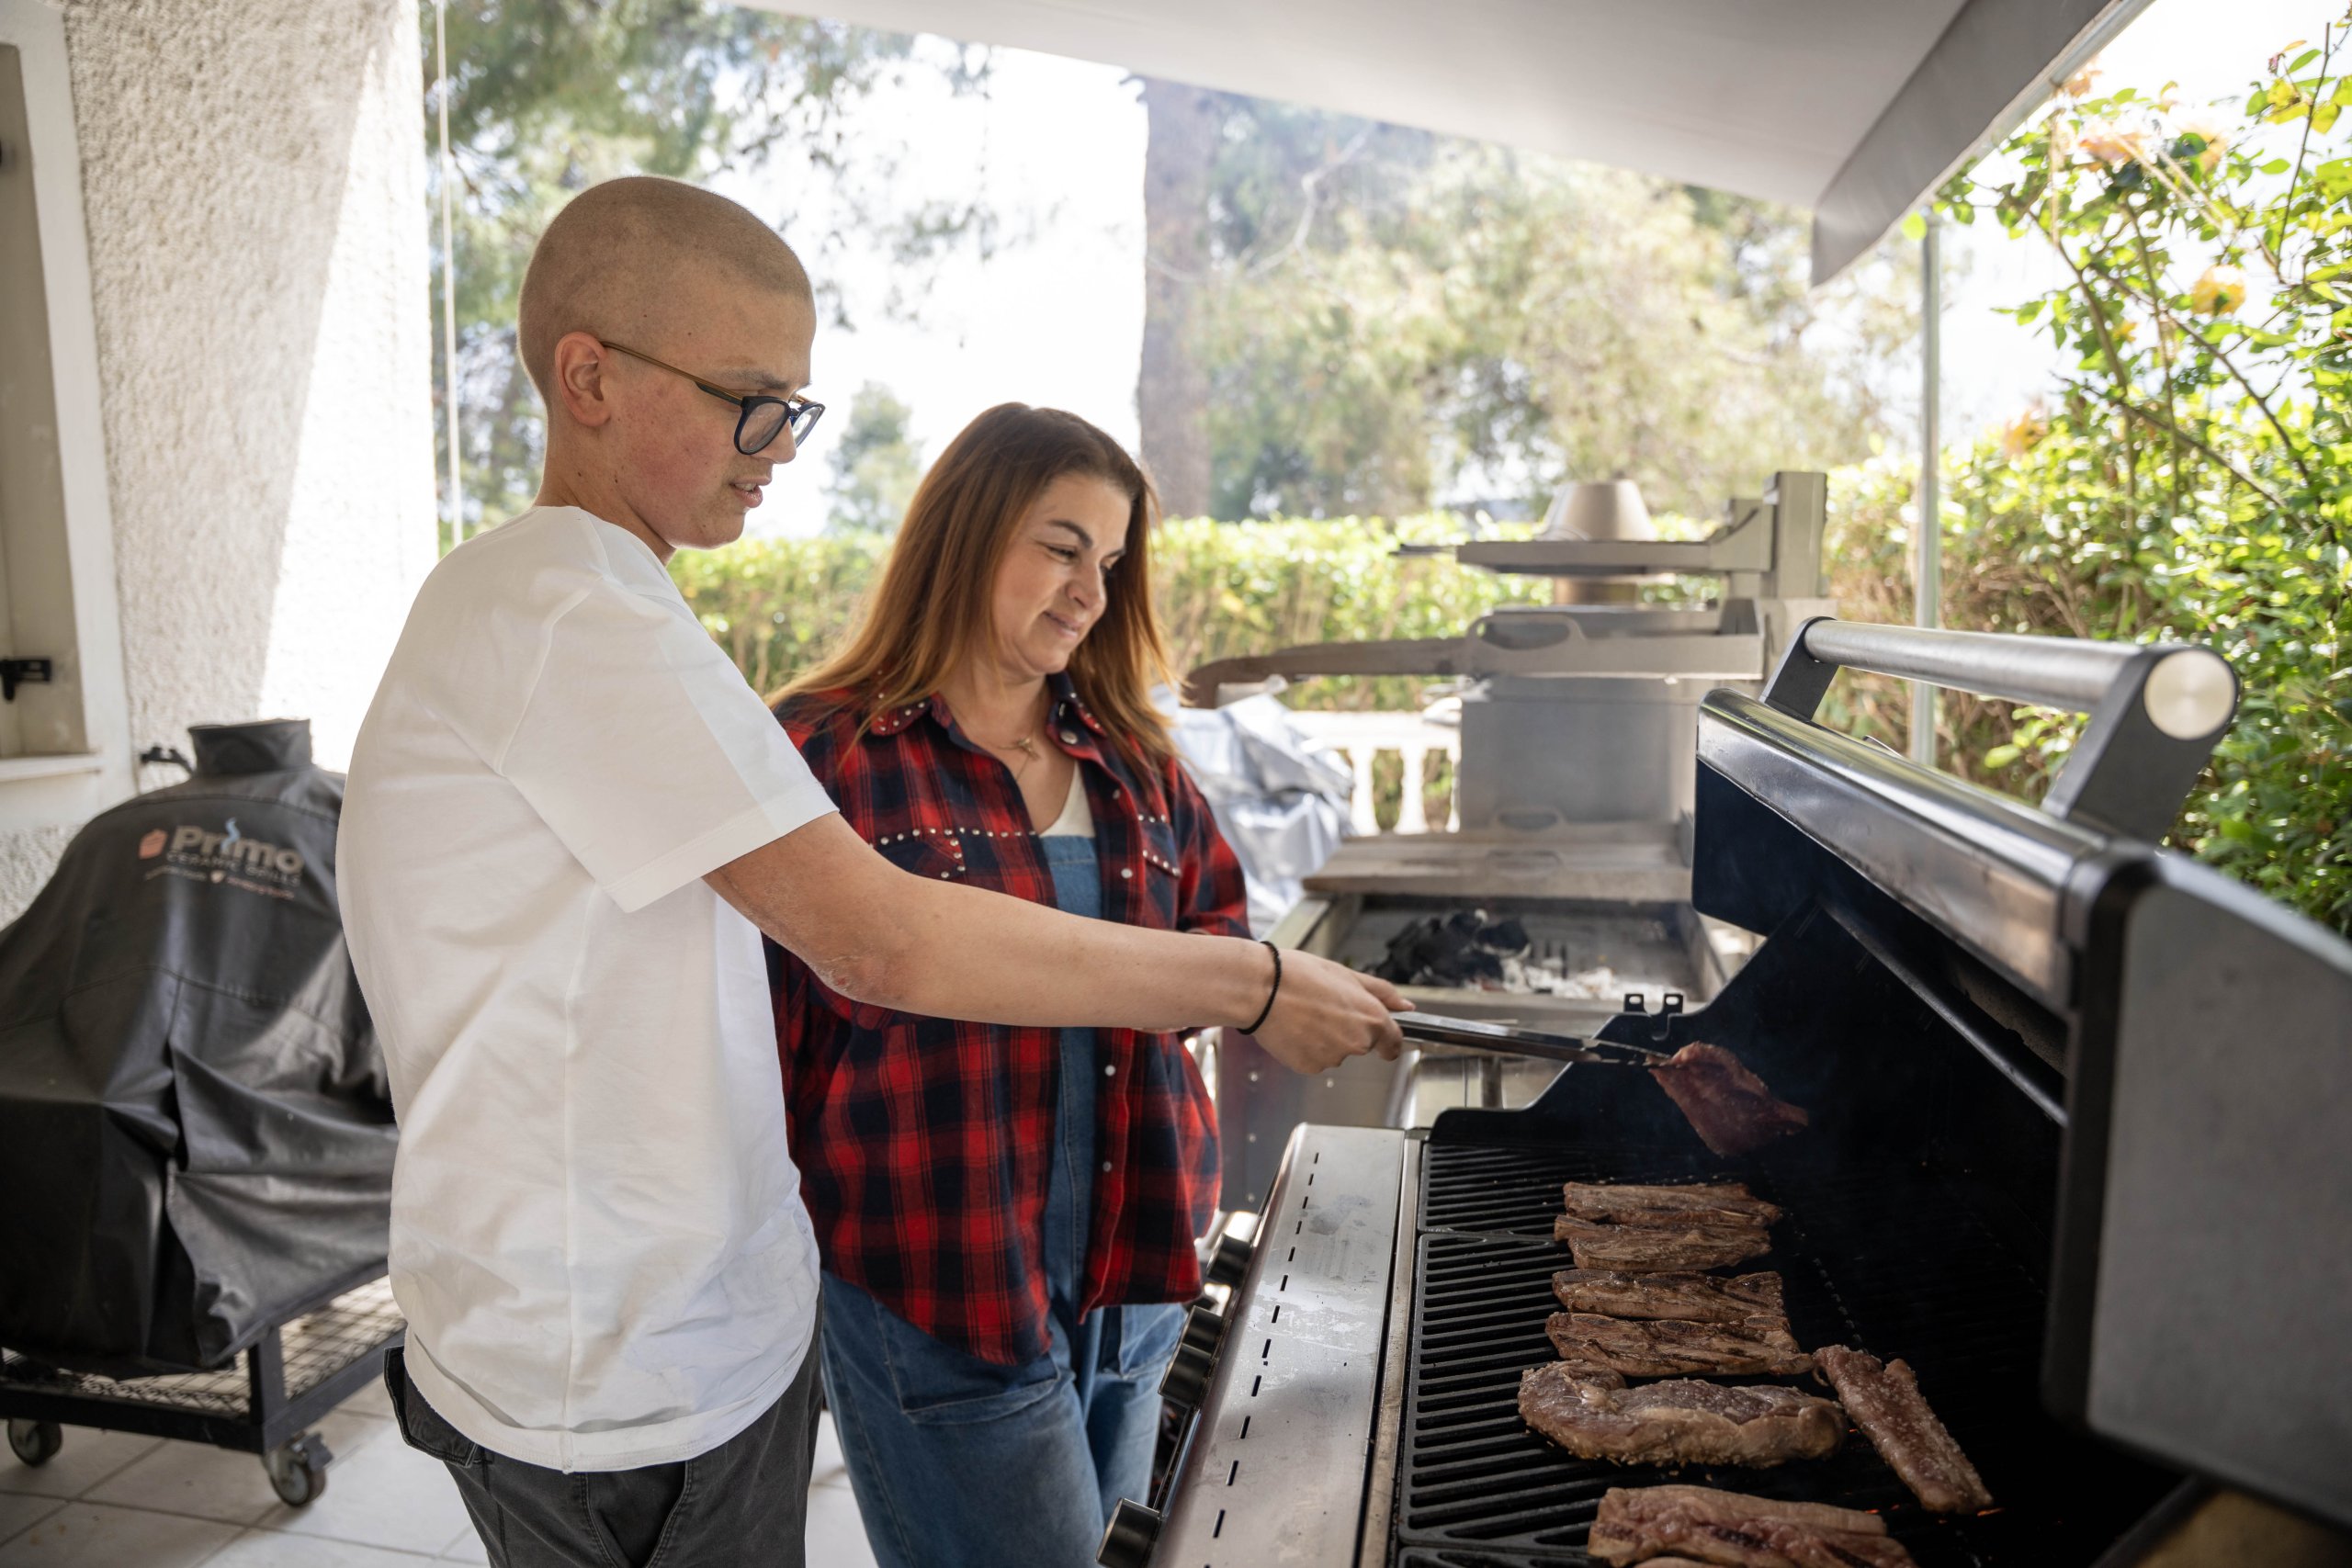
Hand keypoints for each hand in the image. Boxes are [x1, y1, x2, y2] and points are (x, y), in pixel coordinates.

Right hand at [1247, 947, 1407, 1074]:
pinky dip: (1308, 1048)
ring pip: (1336, 1052)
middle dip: (1349, 1031)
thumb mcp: (1346, 975)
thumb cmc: (1298, 976)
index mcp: (1371, 1018)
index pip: (1394, 1042)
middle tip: (1325, 1008)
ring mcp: (1333, 1058)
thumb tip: (1405, 1005)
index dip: (1389, 1042)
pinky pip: (1315, 1060)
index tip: (1385, 1043)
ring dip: (1327, 1039)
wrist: (1261, 989)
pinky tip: (1295, 1028)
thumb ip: (1381, 993)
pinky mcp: (1310, 1067)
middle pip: (1362, 1044)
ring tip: (1305, 1015)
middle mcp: (1357, 1042)